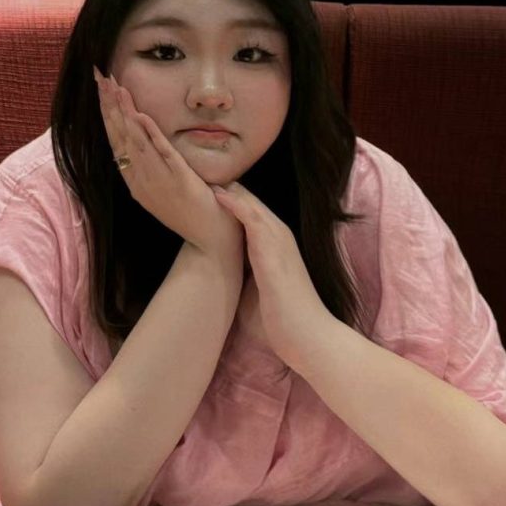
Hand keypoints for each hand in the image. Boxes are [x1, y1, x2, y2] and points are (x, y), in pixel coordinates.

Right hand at [95, 68, 241, 256]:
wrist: (212, 244)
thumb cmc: (194, 214)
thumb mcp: (168, 186)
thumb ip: (157, 165)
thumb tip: (148, 140)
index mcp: (136, 182)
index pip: (116, 141)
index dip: (107, 113)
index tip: (101, 88)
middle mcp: (141, 181)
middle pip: (119, 137)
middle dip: (109, 105)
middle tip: (99, 76)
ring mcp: (158, 182)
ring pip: (135, 142)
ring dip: (124, 112)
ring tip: (115, 86)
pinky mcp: (179, 182)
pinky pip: (163, 155)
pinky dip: (151, 135)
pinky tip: (141, 115)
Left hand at [213, 182, 331, 366]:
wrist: (308, 337)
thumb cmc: (283, 320)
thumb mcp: (257, 289)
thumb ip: (243, 275)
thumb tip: (218, 275)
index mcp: (274, 245)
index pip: (248, 212)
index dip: (226, 198)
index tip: (201, 186)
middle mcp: (278, 236)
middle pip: (248, 200)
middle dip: (224, 185)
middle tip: (197, 168)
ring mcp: (278, 242)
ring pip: (250, 204)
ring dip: (227, 188)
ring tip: (202, 171)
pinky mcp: (273, 252)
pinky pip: (253, 220)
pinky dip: (235, 204)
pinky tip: (216, 193)